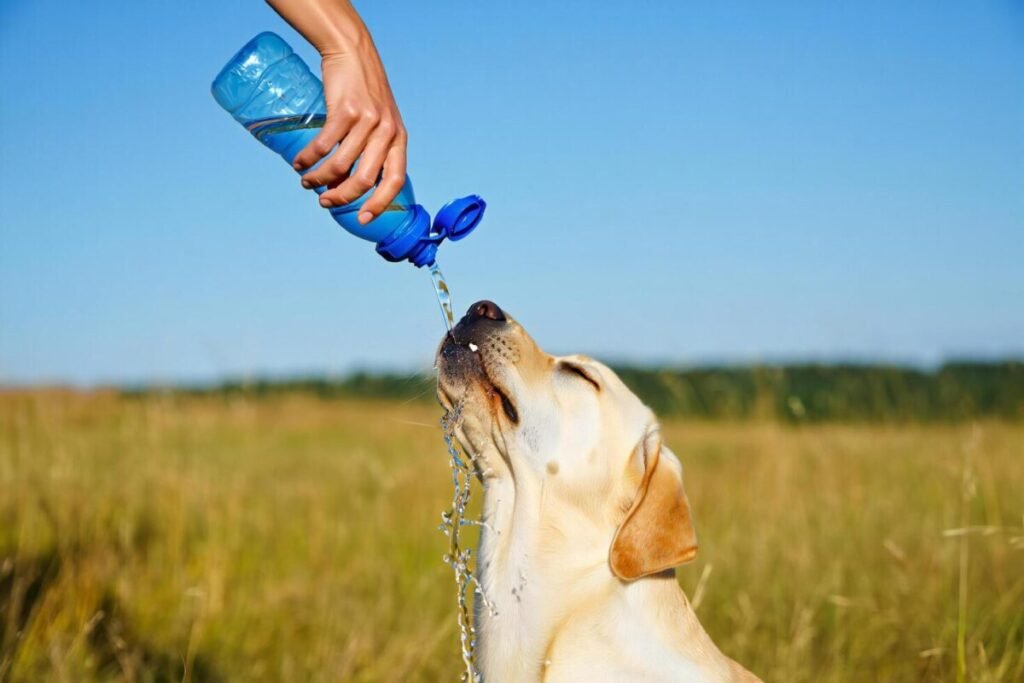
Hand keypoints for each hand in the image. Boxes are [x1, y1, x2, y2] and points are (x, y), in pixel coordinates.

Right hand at [292, 44, 405, 224]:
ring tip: (306, 181)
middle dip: (341, 197)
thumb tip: (349, 183)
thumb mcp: (381, 120)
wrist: (353, 51)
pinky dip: (309, 158)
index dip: (379, 203)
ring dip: (319, 179)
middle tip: (324, 201)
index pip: (395, 180)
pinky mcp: (345, 111)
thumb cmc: (364, 90)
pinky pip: (324, 145)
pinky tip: (299, 163)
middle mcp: (387, 132)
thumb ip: (374, 147)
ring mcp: (367, 121)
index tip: (363, 219)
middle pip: (364, 179)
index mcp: (399, 139)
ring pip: (341, 165)